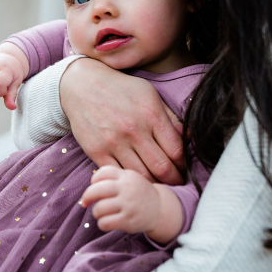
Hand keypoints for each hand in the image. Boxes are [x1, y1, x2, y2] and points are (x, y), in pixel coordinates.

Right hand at [59, 58, 184, 184]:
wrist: (82, 85)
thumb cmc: (121, 90)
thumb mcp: (150, 95)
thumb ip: (170, 118)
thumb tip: (189, 138)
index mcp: (152, 115)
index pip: (177, 151)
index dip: (184, 165)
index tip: (185, 170)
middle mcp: (134, 130)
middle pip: (162, 168)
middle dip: (174, 180)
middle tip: (177, 184)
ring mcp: (114, 142)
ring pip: (142, 176)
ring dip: (154, 185)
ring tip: (160, 186)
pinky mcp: (97, 152)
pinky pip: (119, 175)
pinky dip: (130, 182)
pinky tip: (136, 182)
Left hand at [81, 166, 160, 232]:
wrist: (160, 209)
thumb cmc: (138, 193)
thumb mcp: (130, 179)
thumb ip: (112, 178)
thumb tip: (88, 189)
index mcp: (126, 176)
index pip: (103, 172)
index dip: (94, 180)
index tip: (95, 186)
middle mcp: (127, 188)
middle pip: (96, 190)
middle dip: (87, 196)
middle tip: (86, 202)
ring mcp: (128, 205)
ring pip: (98, 208)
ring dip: (96, 212)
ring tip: (102, 213)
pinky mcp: (128, 220)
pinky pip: (104, 223)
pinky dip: (102, 223)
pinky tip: (108, 222)